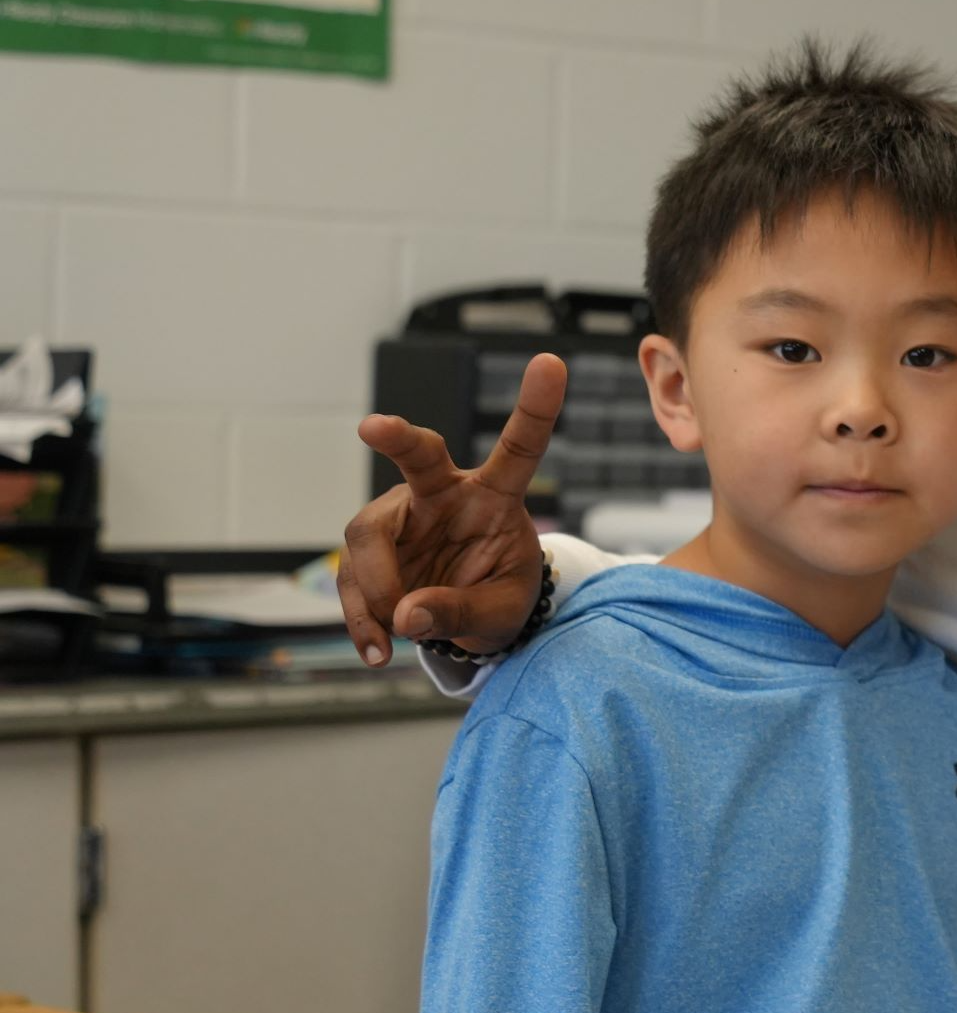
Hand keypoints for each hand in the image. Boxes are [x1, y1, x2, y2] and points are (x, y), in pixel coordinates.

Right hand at [338, 353, 564, 665]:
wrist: (469, 617)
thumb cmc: (499, 594)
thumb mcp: (501, 610)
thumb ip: (459, 611)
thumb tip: (406, 616)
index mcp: (495, 496)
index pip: (520, 447)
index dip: (535, 406)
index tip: (550, 362)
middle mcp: (443, 495)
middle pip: (421, 457)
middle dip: (399, 438)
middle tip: (373, 427)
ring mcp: (400, 519)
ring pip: (369, 535)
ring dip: (377, 589)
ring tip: (399, 637)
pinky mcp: (367, 551)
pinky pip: (350, 579)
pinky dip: (361, 620)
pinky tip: (378, 650)